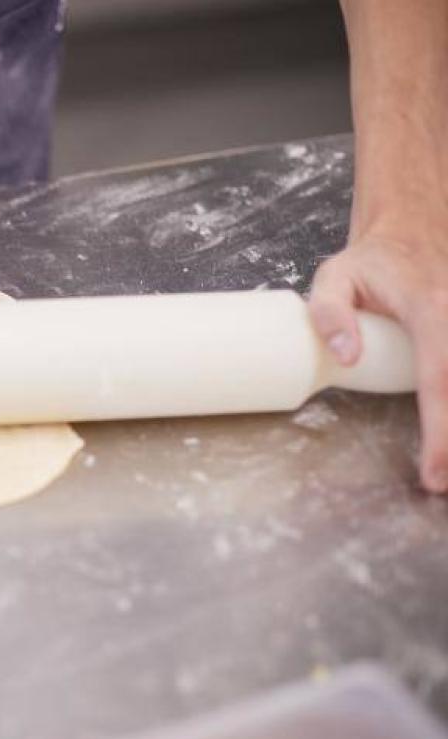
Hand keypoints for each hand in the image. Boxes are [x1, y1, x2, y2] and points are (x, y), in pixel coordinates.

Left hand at [309, 225, 447, 491]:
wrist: (414, 229)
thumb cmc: (371, 261)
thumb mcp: (334, 276)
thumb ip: (329, 314)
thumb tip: (348, 357)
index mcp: (431, 309)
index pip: (440, 379)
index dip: (441, 431)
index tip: (434, 472)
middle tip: (441, 482)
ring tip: (445, 470)